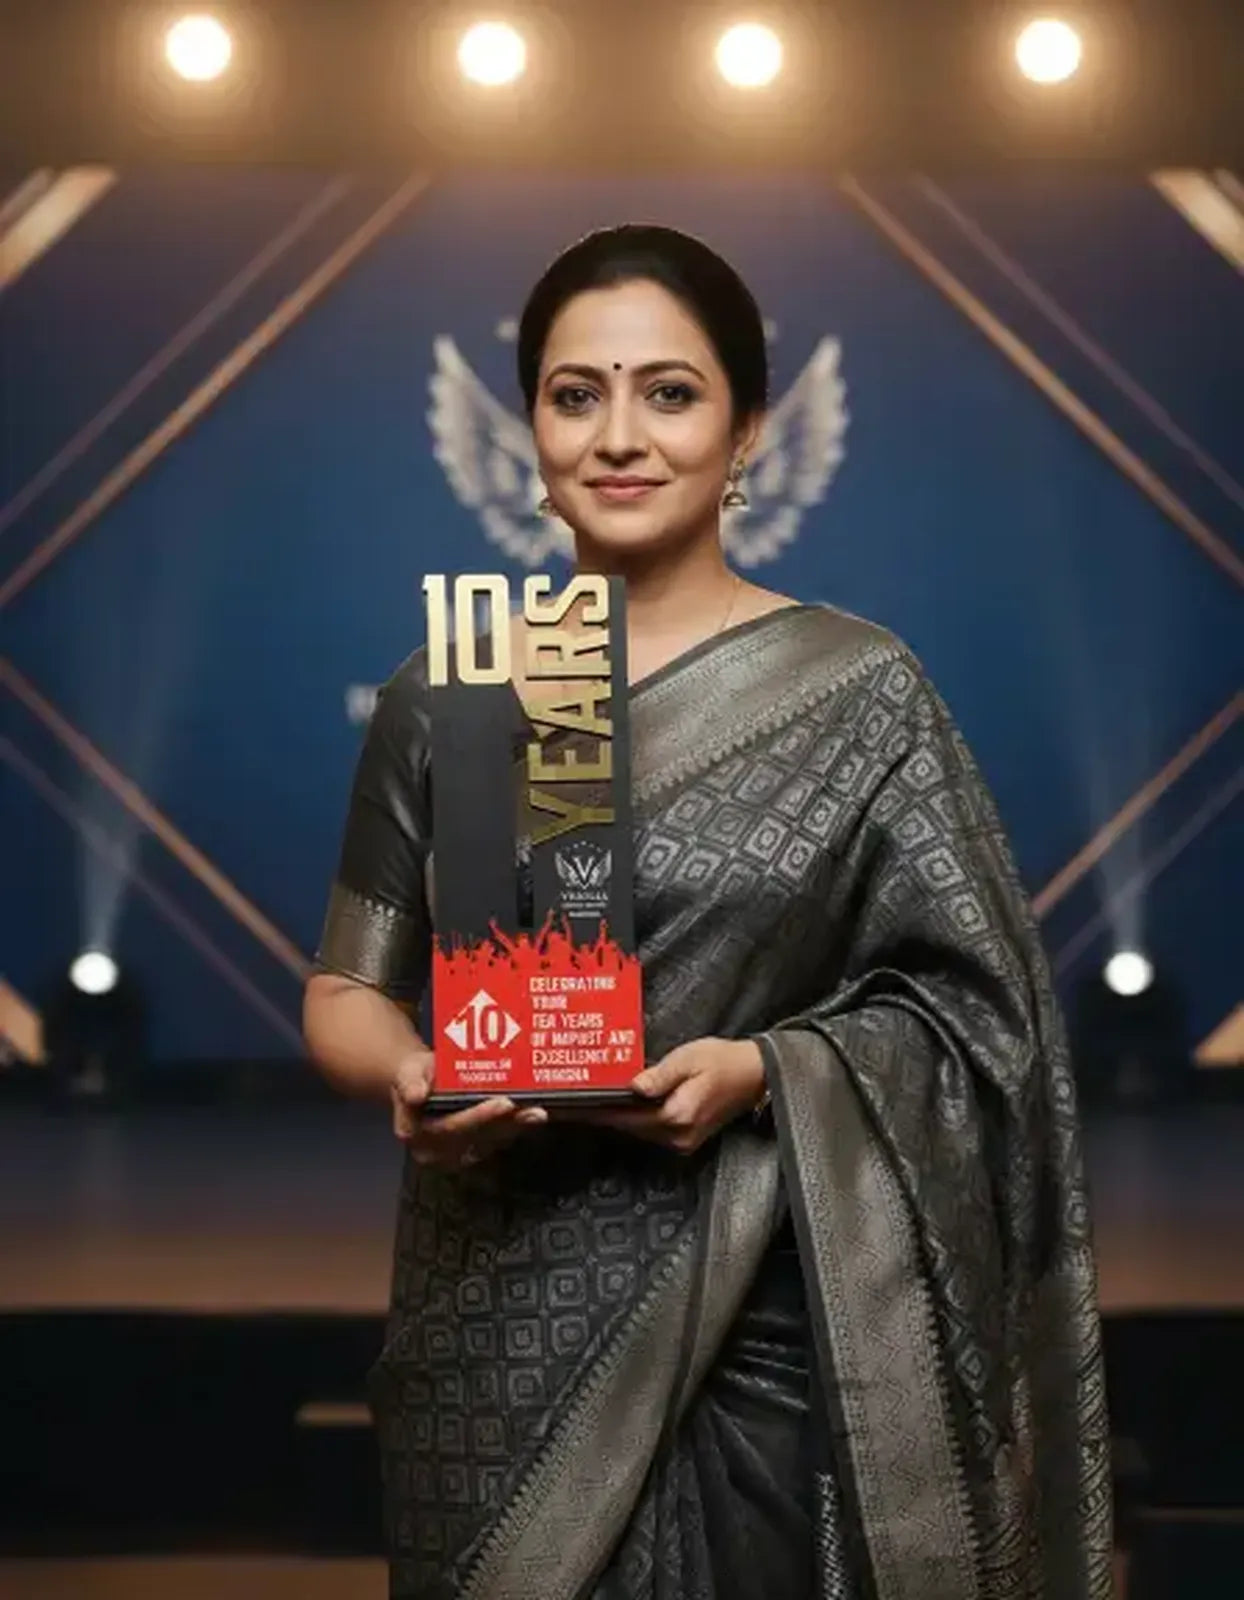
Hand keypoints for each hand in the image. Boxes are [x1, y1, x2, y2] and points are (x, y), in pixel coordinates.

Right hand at [391, 1049, 547, 1168]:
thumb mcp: (408, 1071)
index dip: (479, 1117)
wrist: (420, 1085)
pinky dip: (515, 1129)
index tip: (504, 1103)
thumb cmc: (415, 1076)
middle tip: (533, 1110)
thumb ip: (410, 1081)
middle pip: (476, 1138)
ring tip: (538, 1113)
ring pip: (490, 1142)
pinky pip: (496, 1142)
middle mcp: (433, 1152)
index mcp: (414, 1132)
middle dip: (506, 1123)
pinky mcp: (470, 1153)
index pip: (451, 1127)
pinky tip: (532, 1116)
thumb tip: (416, 1094)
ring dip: (516, 1128)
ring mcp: (453, 1156)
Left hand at [558, 1037, 765, 1154]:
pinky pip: (649, 1129)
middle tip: (564, 1102)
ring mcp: (682, 1142)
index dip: (593, 1112)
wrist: (754, 1076)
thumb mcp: (689, 1059)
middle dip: (598, 1114)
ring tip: (584, 1102)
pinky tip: (618, 1104)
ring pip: (636, 1130)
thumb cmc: (722, 1060)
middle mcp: (677, 1136)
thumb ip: (660, 1076)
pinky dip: (632, 1118)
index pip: (624, 1117)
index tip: (565, 1109)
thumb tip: (633, 1087)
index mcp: (676, 1116)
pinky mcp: (685, 1139)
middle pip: (627, 1126)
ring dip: (614, 1117)